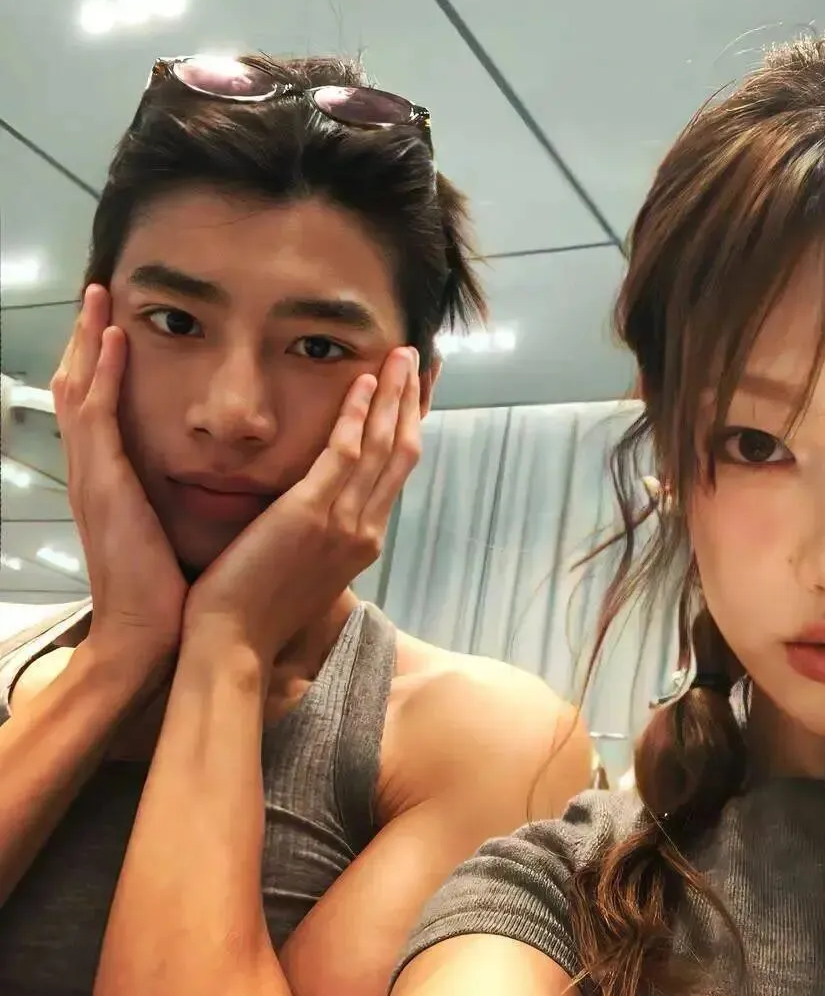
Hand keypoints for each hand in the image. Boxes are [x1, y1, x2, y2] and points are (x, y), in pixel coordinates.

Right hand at [51, 285, 187, 660]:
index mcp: (113, 481)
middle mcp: (95, 471)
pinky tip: (112, 337)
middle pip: (81, 387)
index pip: (102, 407)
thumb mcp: (170, 531)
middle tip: (98, 293)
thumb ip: (175, 498)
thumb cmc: (168, 590)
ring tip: (97, 295)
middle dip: (86, 339)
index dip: (104, 364)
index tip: (117, 325)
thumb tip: (211, 480)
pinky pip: (97, 416)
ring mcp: (93, 476)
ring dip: (86, 339)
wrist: (148, 635)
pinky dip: (100, 374)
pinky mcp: (104, 485)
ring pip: (80, 389)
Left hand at [183, 346, 421, 663]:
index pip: (396, 472)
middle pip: (402, 452)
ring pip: (382, 445)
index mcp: (363, 540)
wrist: (233, 641)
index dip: (409, 427)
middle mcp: (366, 529)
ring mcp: (344, 521)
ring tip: (400, 354)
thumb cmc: (257, 610)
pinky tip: (363, 381)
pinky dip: (357, 414)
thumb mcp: (304, 570)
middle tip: (419, 360)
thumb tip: (318, 511)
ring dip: (394, 395)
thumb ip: (321, 536)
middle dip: (412, 401)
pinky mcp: (311, 512)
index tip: (415, 395)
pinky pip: (344, 452)